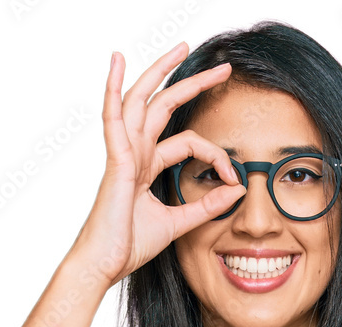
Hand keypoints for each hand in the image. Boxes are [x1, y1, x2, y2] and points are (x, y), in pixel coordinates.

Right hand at [71, 41, 245, 287]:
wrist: (105, 265)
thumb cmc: (129, 246)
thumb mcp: (177, 223)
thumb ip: (205, 207)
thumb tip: (236, 191)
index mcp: (146, 166)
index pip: (188, 143)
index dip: (215, 155)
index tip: (235, 178)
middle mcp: (135, 153)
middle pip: (164, 106)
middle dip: (193, 84)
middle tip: (222, 68)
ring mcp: (123, 154)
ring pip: (141, 100)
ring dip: (161, 71)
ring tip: (182, 47)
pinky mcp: (115, 161)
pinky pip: (113, 118)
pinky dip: (113, 88)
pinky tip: (116, 61)